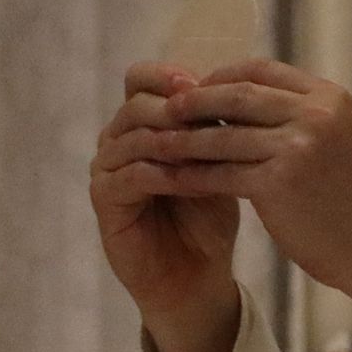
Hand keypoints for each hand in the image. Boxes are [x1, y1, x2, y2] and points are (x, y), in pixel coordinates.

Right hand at [90, 63, 239, 351]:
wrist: (199, 276)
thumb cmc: (211, 218)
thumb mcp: (220, 164)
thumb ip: (219, 126)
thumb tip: (247, 82)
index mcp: (143, 124)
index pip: (141, 79)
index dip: (169, 76)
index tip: (206, 83)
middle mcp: (118, 140)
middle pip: (136, 103)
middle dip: (175, 106)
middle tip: (207, 112)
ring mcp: (107, 171)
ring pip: (130, 137)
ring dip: (170, 137)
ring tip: (205, 142)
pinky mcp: (105, 204)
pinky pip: (125, 177)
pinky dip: (157, 174)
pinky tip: (186, 178)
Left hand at [143, 60, 351, 319]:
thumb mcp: (335, 140)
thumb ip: (297, 115)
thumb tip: (240, 97)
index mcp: (329, 97)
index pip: (260, 70)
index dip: (220, 77)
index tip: (194, 90)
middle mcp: (315, 114)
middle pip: (235, 94)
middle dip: (193, 101)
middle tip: (161, 110)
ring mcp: (298, 147)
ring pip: (221, 135)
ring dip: (181, 140)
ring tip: (153, 145)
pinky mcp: (279, 183)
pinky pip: (219, 173)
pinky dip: (190, 175)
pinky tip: (169, 179)